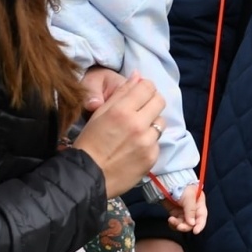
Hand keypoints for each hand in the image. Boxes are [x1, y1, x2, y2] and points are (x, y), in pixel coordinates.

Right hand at [71, 75, 161, 196]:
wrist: (89, 176)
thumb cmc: (90, 142)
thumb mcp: (100, 113)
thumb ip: (121, 93)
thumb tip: (137, 75)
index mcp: (122, 110)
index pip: (148, 87)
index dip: (145, 88)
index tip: (140, 94)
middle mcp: (138, 124)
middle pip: (160, 101)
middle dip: (152, 102)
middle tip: (141, 111)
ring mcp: (147, 142)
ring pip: (161, 122)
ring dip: (152, 123)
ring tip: (137, 131)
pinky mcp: (152, 157)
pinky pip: (157, 142)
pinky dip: (149, 143)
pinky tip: (136, 148)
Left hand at [164, 181, 206, 233]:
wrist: (169, 182)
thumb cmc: (182, 186)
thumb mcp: (189, 196)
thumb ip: (190, 210)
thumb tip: (192, 224)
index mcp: (199, 205)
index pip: (202, 217)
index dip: (200, 225)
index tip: (195, 231)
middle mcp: (192, 211)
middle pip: (192, 224)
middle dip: (186, 226)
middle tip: (179, 226)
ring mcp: (183, 213)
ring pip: (183, 225)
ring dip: (178, 225)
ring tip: (171, 220)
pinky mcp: (175, 214)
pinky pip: (175, 223)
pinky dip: (173, 224)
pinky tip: (170, 220)